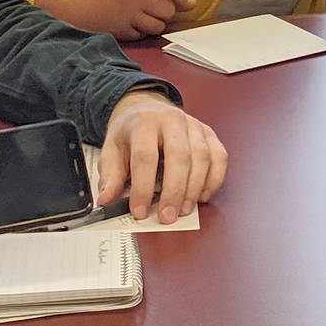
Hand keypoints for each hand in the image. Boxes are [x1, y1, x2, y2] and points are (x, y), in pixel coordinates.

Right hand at [38, 0, 194, 38]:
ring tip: (139, 16)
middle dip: (165, 12)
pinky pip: (142, 36)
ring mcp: (126, 15)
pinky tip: (127, 23)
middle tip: (152, 8)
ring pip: (158, 26)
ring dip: (153, 24)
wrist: (66, 1)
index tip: (185, 2)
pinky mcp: (119, 32)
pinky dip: (139, 32)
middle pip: (168, 10)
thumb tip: (190, 2)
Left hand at [100, 89, 228, 224]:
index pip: (145, 156)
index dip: (143, 187)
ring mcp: (194, 125)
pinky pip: (219, 157)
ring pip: (202, 158)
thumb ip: (110, 175)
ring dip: (194, 189)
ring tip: (183, 210)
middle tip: (167, 216)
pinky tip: (202, 195)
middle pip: (179, 156)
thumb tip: (106, 199)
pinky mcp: (209, 133)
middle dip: (174, 192)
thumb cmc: (132, 132)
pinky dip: (214, 179)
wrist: (147, 109)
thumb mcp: (112, 150)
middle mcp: (172, 120)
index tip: (140, 210)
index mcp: (144, 122)